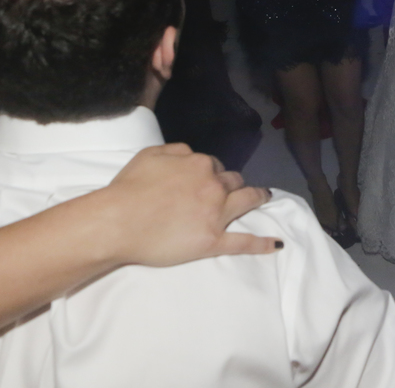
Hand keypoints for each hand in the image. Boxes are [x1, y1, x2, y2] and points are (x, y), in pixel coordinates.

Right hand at [101, 144, 280, 266]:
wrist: (119, 221)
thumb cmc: (129, 187)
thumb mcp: (150, 154)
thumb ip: (175, 150)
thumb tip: (191, 154)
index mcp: (200, 164)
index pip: (215, 166)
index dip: (213, 172)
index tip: (208, 179)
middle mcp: (214, 186)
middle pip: (234, 181)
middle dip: (236, 183)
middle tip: (236, 189)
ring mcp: (216, 215)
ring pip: (246, 201)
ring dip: (258, 197)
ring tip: (265, 197)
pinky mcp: (213, 241)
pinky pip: (243, 242)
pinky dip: (261, 243)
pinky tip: (275, 244)